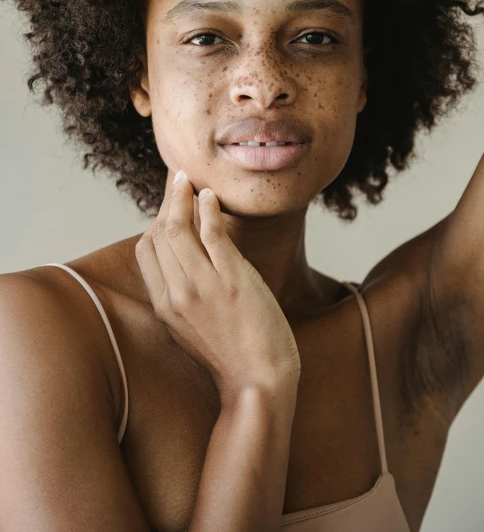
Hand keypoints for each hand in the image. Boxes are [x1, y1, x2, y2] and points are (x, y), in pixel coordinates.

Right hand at [135, 171, 301, 405]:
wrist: (259, 382)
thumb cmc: (232, 356)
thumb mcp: (191, 329)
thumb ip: (182, 297)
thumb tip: (183, 265)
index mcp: (164, 306)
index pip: (146, 250)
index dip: (154, 222)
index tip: (169, 206)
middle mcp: (176, 293)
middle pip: (159, 233)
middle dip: (167, 201)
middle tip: (178, 180)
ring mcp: (203, 286)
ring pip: (179, 228)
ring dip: (181, 196)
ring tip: (187, 179)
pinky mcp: (232, 279)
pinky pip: (212, 233)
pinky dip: (207, 209)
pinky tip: (209, 196)